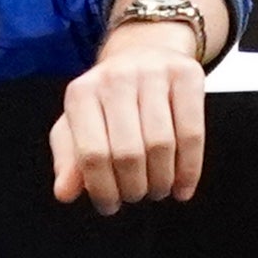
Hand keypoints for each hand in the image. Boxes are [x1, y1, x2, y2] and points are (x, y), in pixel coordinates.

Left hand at [46, 15, 208, 214]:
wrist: (144, 51)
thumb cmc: (108, 99)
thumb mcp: (78, 125)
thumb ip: (69, 160)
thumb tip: (65, 193)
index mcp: (81, 93)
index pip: (91, 154)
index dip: (102, 188)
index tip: (110, 205)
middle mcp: (116, 78)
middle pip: (128, 152)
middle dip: (133, 187)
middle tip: (136, 197)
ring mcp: (154, 73)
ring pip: (161, 144)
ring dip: (161, 180)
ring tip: (157, 190)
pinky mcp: (187, 75)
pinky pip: (192, 132)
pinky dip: (190, 168)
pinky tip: (183, 186)